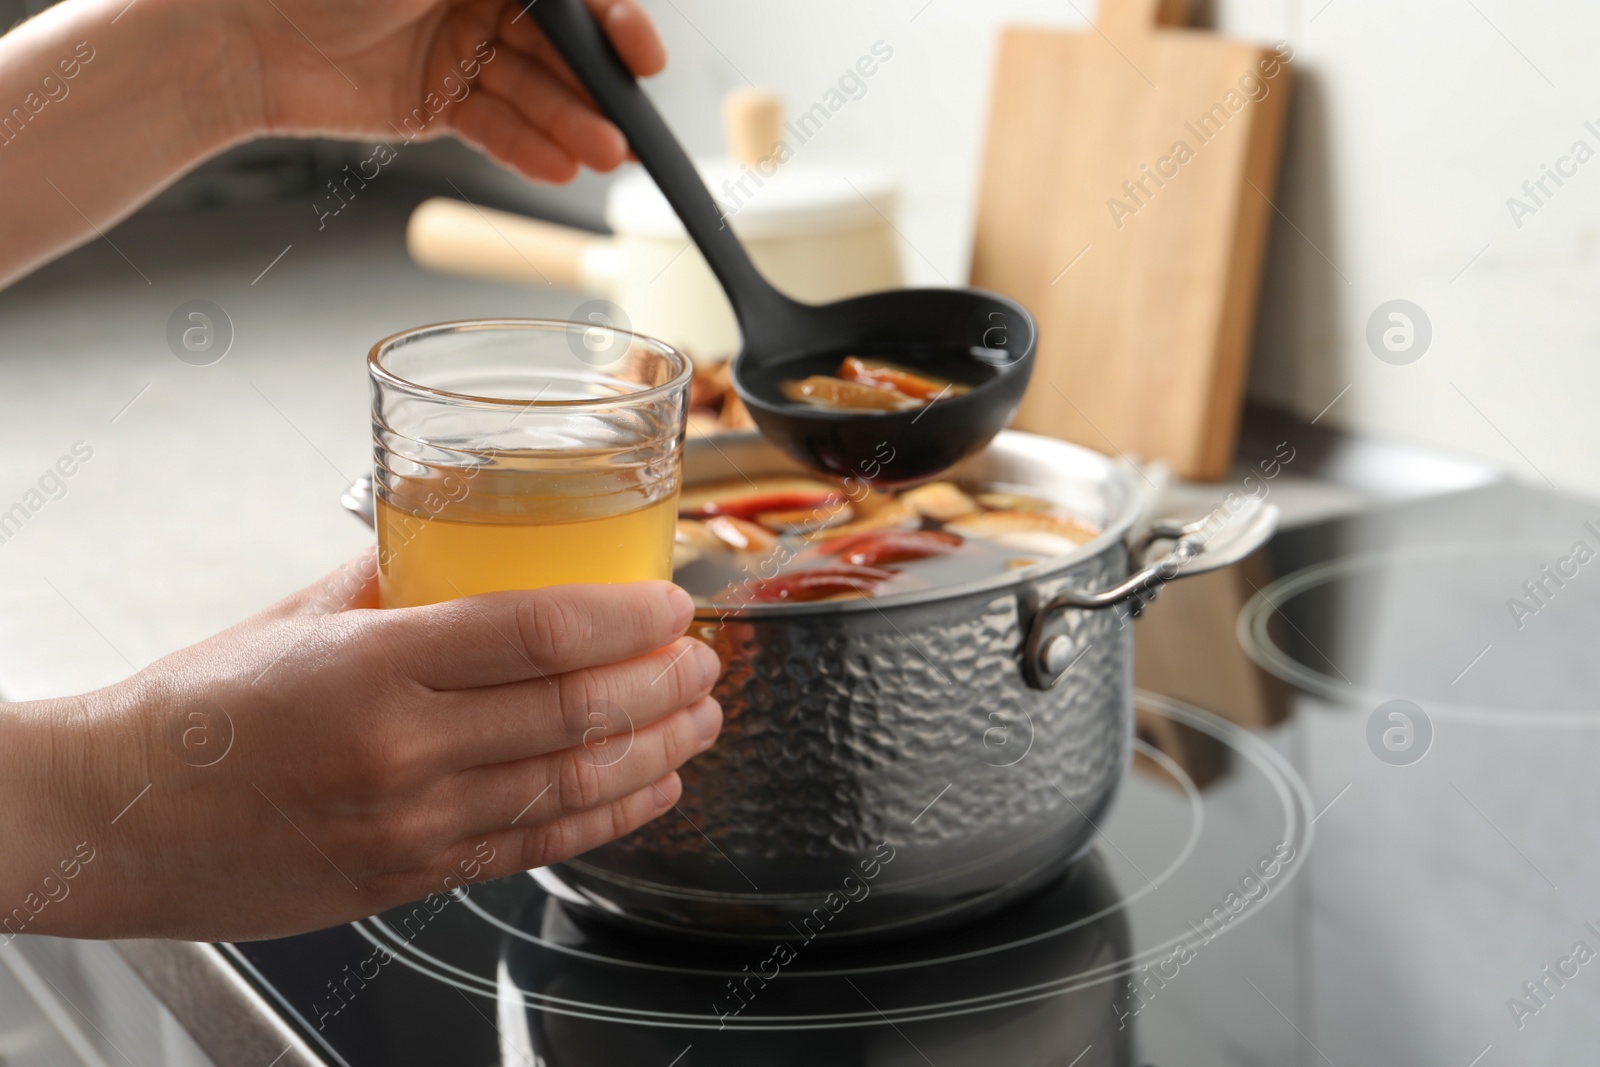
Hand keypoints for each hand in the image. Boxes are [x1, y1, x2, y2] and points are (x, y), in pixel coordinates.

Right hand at [1, 553, 720, 941]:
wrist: (117, 816)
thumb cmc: (198, 709)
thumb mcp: (298, 616)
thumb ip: (396, 577)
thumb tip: (467, 541)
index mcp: (374, 665)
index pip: (539, 631)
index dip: (627, 618)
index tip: (672, 605)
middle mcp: (403, 750)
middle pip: (575, 712)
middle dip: (661, 685)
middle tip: (702, 661)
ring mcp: (411, 823)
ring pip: (569, 785)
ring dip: (655, 751)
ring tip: (699, 721)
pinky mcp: (411, 876)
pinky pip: (533, 845)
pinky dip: (606, 817)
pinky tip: (650, 791)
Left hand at [230, 0, 664, 180]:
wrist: (237, 32)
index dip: (614, 23)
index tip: (643, 57)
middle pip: (562, 49)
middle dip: (597, 91)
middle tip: (630, 132)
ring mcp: (461, 54)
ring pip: (533, 94)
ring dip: (570, 127)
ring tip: (600, 158)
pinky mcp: (438, 107)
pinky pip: (496, 130)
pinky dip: (527, 151)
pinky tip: (559, 169)